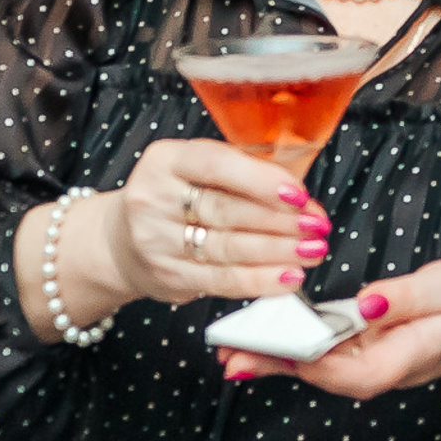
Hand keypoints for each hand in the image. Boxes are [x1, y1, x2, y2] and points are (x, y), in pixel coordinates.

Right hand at [93, 137, 327, 307]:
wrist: (122, 241)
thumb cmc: (177, 199)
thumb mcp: (197, 171)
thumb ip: (243, 175)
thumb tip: (302, 200)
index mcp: (166, 160)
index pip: (217, 165)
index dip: (261, 180)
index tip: (299, 194)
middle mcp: (154, 198)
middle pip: (227, 210)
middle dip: (281, 220)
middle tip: (318, 226)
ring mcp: (156, 241)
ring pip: (228, 247)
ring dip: (278, 252)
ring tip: (313, 251)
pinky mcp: (168, 276)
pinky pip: (222, 280)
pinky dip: (260, 280)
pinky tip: (288, 277)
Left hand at [221, 261, 440, 398]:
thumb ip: (405, 298)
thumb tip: (364, 303)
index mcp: (397, 361)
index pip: (343, 369)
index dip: (303, 358)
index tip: (269, 344)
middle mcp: (377, 370)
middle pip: (317, 373)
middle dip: (272, 363)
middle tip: (227, 355)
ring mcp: (368, 363)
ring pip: (313, 365)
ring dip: (272, 356)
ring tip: (229, 348)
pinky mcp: (363, 350)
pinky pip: (321, 351)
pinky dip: (290, 344)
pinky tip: (262, 337)